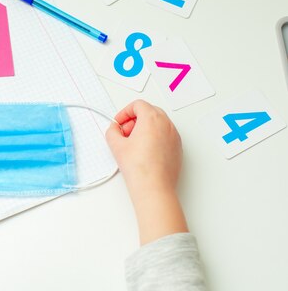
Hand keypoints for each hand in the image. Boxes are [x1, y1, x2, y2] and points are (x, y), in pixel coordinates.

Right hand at [106, 100, 187, 244]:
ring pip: (159, 123)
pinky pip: (166, 135)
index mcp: (152, 118)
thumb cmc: (139, 167)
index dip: (125, 112)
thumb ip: (112, 131)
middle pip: (150, 111)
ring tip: (134, 143)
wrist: (153, 186)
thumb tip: (114, 129)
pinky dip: (155, 137)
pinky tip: (145, 151)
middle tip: (125, 132)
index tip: (119, 122)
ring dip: (145, 128)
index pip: (138, 105)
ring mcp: (174, 136)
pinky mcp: (178, 147)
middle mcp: (166, 124)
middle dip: (135, 119)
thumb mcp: (116, 145)